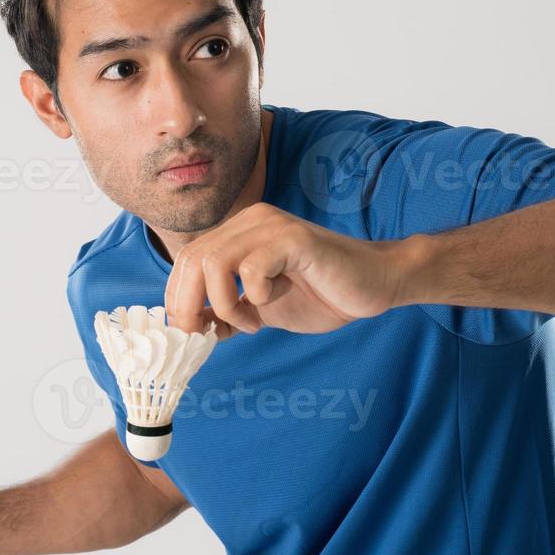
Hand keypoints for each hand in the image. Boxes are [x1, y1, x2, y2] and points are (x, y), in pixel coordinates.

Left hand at [164, 202, 415, 337]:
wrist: (374, 285)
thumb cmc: (322, 293)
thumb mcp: (262, 309)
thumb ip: (228, 311)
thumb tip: (193, 325)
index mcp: (239, 231)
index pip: (187, 258)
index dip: (179, 297)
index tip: (192, 330)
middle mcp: (251, 221)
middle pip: (192, 259)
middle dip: (190, 305)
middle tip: (208, 333)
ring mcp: (272, 226)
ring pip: (214, 263)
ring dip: (226, 304)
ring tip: (251, 321)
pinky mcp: (294, 240)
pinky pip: (252, 269)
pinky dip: (256, 296)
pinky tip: (275, 300)